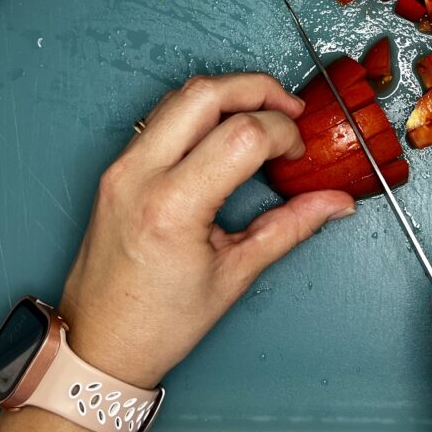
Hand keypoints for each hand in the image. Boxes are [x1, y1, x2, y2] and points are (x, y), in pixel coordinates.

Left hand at [58, 73, 354, 387]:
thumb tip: (333, 202)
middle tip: (289, 108)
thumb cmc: (157, 323)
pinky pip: (160, 116)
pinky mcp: (116, 168)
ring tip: (261, 115)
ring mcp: (121, 168)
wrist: (98, 343)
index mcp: (171, 207)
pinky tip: (224, 129)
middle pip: (205, 93)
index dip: (283, 133)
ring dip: (227, 93)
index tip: (297, 153)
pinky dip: (199, 110)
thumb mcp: (235, 275)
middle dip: (258, 88)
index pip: (241, 135)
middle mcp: (138, 176)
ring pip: (179, 95)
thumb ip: (290, 227)